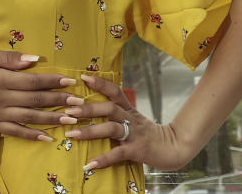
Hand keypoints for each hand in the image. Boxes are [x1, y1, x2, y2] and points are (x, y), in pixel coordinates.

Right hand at [0, 49, 80, 139]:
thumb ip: (9, 58)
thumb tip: (33, 59)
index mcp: (0, 78)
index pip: (32, 81)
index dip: (52, 81)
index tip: (70, 81)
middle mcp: (1, 98)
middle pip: (35, 100)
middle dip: (58, 100)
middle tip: (78, 102)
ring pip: (29, 117)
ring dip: (51, 118)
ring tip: (71, 119)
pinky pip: (15, 132)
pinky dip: (32, 135)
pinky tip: (47, 137)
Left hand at [62, 74, 197, 170]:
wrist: (173, 148)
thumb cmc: (147, 133)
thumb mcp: (132, 118)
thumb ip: (115, 113)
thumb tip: (88, 107)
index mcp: (128, 109)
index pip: (114, 91)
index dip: (100, 83)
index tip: (82, 77)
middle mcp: (130, 119)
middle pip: (109, 108)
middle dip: (88, 109)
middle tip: (68, 110)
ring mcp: (134, 135)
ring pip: (111, 129)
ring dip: (90, 131)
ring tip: (71, 134)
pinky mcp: (137, 151)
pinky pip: (118, 154)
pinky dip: (103, 159)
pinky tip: (89, 164)